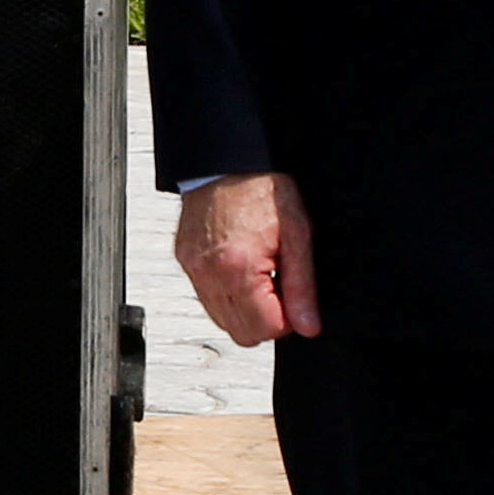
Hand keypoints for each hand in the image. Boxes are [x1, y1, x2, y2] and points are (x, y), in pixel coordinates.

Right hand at [175, 170, 322, 347]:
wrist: (226, 160)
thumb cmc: (261, 187)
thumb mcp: (297, 234)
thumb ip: (302, 286)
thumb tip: (308, 325)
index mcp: (238, 267)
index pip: (266, 329)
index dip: (288, 319)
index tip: (292, 294)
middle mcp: (209, 273)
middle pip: (242, 334)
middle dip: (266, 319)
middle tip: (277, 285)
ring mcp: (193, 269)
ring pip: (223, 322)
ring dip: (245, 309)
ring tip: (259, 275)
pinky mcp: (185, 262)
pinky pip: (207, 300)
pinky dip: (227, 295)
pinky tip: (240, 269)